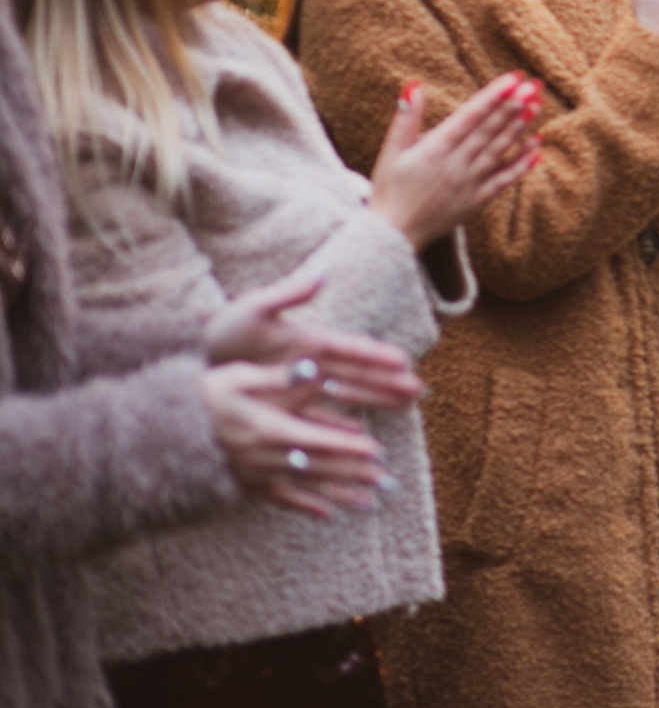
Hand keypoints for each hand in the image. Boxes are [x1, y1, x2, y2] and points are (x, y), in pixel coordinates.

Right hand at [201, 362, 388, 519]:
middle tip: (387, 481)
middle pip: (319, 467)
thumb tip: (314, 367)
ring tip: (371, 501)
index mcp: (268, 428)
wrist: (158, 434)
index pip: (318, 440)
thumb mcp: (239, 378)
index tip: (376, 452)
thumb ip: (280, 378)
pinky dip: (304, 507)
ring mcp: (255, 475)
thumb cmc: (203, 397)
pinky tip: (327, 514)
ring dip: (339, 494)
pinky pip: (278, 500)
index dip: (347, 447)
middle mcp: (265, 457)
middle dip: (354, 474)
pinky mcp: (244, 486)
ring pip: (305, 487)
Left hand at [202, 273, 421, 411]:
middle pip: (358, 374)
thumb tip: (323, 273)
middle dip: (388, 382)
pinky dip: (341, 426)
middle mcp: (311, 364)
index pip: (352, 349)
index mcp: (309, 340)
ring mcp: (301, 386)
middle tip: (418, 391)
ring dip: (375, 402)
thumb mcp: (253, 308)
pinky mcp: (286, 406)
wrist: (191, 355)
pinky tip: (359, 434)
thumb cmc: (222, 329)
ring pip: (346, 396)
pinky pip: (320, 418)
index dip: (378, 356)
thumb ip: (290, 293)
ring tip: (403, 407)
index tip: (404, 361)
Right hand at [370, 73, 541, 247]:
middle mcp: (455, 165)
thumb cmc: (389, 189)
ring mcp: (469, 184)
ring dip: (520, 128)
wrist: (392, 236)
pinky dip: (522, 164)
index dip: (492, 97)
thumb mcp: (391, 151)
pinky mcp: (477, 201)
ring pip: (499, 151)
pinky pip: (503, 180)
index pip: (469, 117)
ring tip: (537, 106)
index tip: (512, 79)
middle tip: (534, 85)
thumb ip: (406, 118)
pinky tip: (537, 147)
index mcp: (434, 149)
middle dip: (513, 106)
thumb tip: (414, 85)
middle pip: (489, 130)